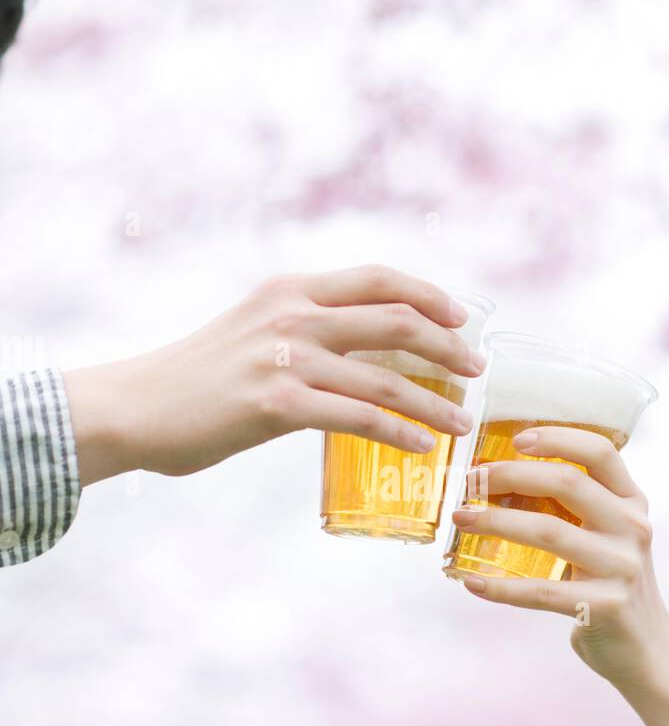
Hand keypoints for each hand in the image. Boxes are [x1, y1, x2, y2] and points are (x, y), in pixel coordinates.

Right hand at [64, 265, 485, 484]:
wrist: (135, 407)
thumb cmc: (196, 379)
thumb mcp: (254, 331)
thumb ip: (303, 330)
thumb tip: (358, 353)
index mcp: (290, 289)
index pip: (377, 278)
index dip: (428, 295)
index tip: (459, 318)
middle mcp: (294, 314)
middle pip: (396, 320)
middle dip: (447, 346)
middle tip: (476, 371)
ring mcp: (286, 358)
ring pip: (385, 376)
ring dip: (434, 402)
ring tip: (462, 422)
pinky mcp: (277, 405)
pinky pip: (358, 418)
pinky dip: (399, 432)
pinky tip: (422, 446)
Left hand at [452, 425, 668, 686]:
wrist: (648, 651)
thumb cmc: (612, 584)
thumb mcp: (608, 537)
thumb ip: (575, 509)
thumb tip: (498, 485)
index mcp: (632, 502)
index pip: (600, 452)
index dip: (557, 437)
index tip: (516, 439)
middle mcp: (632, 528)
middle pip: (568, 483)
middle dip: (511, 475)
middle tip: (471, 482)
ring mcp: (621, 567)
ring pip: (548, 532)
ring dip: (495, 523)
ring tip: (461, 520)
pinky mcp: (604, 606)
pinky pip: (542, 591)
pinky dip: (501, 587)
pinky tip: (471, 582)